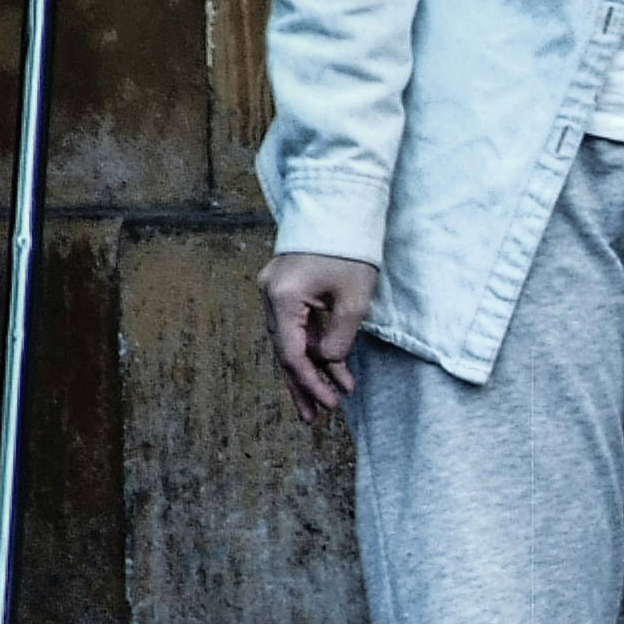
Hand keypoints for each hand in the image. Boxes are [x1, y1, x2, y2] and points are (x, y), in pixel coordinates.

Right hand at [260, 253, 377, 419]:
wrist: (340, 205)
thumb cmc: (350, 249)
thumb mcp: (353, 298)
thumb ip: (338, 336)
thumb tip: (328, 363)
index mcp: (282, 297)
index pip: (291, 353)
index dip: (309, 383)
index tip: (328, 404)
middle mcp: (270, 295)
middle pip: (284, 351)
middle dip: (302, 385)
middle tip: (313, 418)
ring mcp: (274, 290)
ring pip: (289, 341)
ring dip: (309, 370)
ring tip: (324, 401)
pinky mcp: (285, 288)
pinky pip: (297, 325)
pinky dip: (313, 346)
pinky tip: (332, 368)